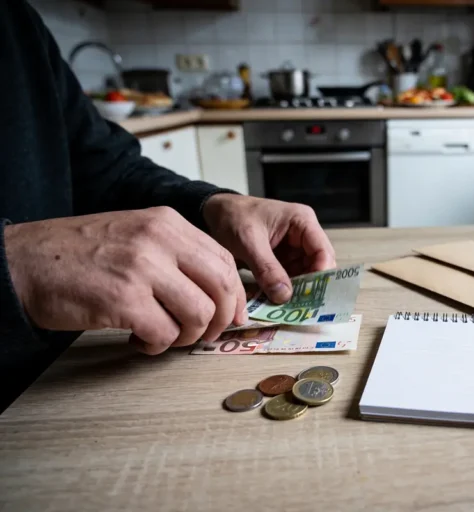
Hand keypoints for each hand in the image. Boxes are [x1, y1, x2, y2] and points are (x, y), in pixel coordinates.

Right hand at [4, 207, 245, 354]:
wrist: (23, 261)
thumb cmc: (78, 253)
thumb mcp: (135, 234)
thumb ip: (176, 255)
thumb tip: (218, 293)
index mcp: (167, 222)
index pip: (224, 260)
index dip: (235, 295)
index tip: (232, 316)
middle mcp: (159, 240)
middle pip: (222, 287)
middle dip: (221, 320)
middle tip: (204, 334)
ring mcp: (141, 268)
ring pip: (199, 314)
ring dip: (187, 337)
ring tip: (164, 336)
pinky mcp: (122, 300)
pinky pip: (165, 335)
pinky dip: (157, 347)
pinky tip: (139, 341)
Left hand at [202, 195, 335, 302]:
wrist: (215, 213)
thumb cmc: (233, 217)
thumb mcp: (249, 242)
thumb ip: (267, 268)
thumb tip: (285, 296)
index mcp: (302, 221)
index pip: (323, 251)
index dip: (321, 275)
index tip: (311, 296)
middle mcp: (304, 236)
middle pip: (318, 266)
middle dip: (310, 287)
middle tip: (300, 309)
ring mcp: (295, 249)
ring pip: (305, 276)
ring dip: (297, 292)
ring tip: (287, 310)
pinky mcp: (284, 260)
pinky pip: (291, 279)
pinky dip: (284, 291)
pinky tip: (277, 304)